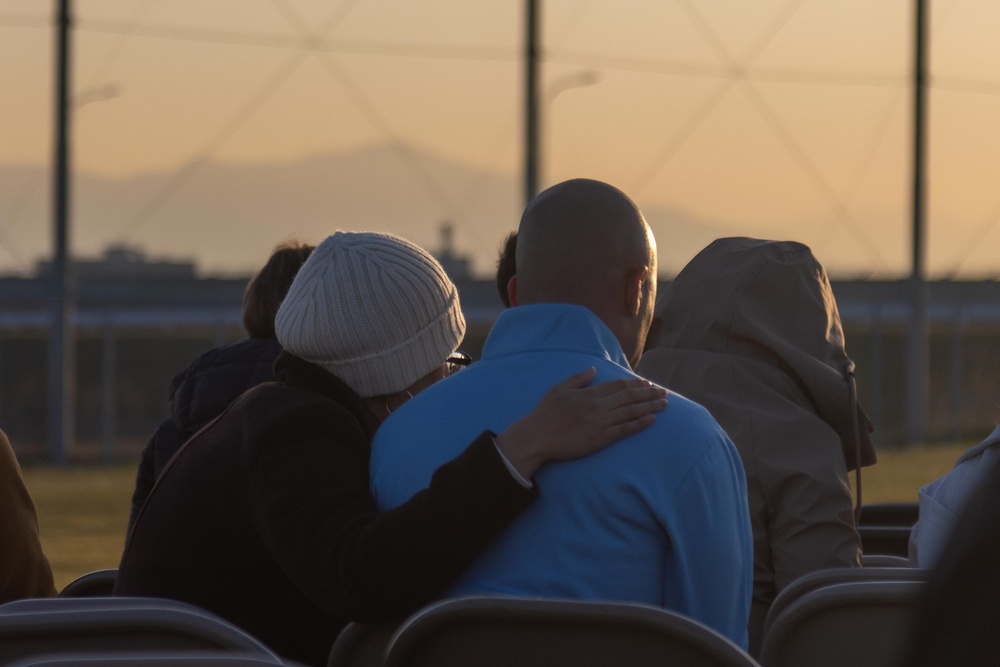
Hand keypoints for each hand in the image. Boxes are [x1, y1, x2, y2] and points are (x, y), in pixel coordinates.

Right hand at [495, 367, 667, 479]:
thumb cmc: (545, 414)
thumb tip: (593, 370)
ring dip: (650, 407)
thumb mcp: (559, 389)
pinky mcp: (600, 438)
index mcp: (589, 393)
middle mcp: (598, 406)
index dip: (635, 384)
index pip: (618, 386)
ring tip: (664, 404)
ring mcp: (601, 422)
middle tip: (664, 392)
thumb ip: (578, 379)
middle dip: (649, 394)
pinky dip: (640, 424)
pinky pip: (625, 430)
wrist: (537, 437)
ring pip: (631, 412)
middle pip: (630, 397)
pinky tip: (652, 420)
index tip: (648, 384)